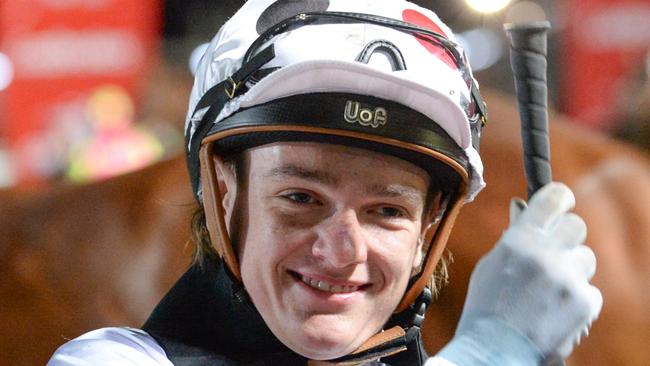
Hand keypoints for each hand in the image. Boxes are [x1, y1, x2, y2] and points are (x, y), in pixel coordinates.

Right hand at [434, 182, 602, 364]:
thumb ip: (514, 236)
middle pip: (577, 225)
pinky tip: (554, 309)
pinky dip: (575, 297)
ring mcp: (568, 279)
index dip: (559, 198)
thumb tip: (522, 206)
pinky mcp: (584, 302)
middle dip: (566, 235)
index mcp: (520, 240)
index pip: (554, 198)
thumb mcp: (492, 264)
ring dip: (571, 268)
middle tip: (553, 250)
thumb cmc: (487, 305)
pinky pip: (590, 288)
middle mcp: (547, 254)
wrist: (494, 349)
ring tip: (549, 289)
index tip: (560, 203)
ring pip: (585, 258)